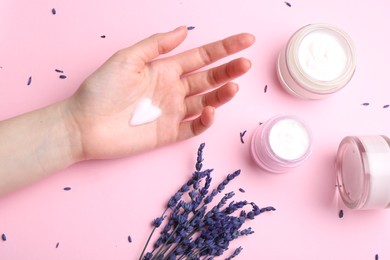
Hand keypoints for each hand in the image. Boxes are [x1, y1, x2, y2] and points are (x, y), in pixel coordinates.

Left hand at [68, 26, 254, 158]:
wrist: (84, 125)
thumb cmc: (101, 89)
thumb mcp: (127, 58)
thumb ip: (156, 44)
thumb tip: (184, 29)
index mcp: (165, 69)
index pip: (201, 57)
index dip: (224, 48)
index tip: (245, 41)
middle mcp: (173, 89)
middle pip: (209, 78)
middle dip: (229, 70)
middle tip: (245, 64)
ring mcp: (172, 112)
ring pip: (206, 102)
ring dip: (221, 94)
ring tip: (234, 86)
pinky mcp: (168, 134)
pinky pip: (193, 128)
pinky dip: (204, 121)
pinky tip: (209, 111)